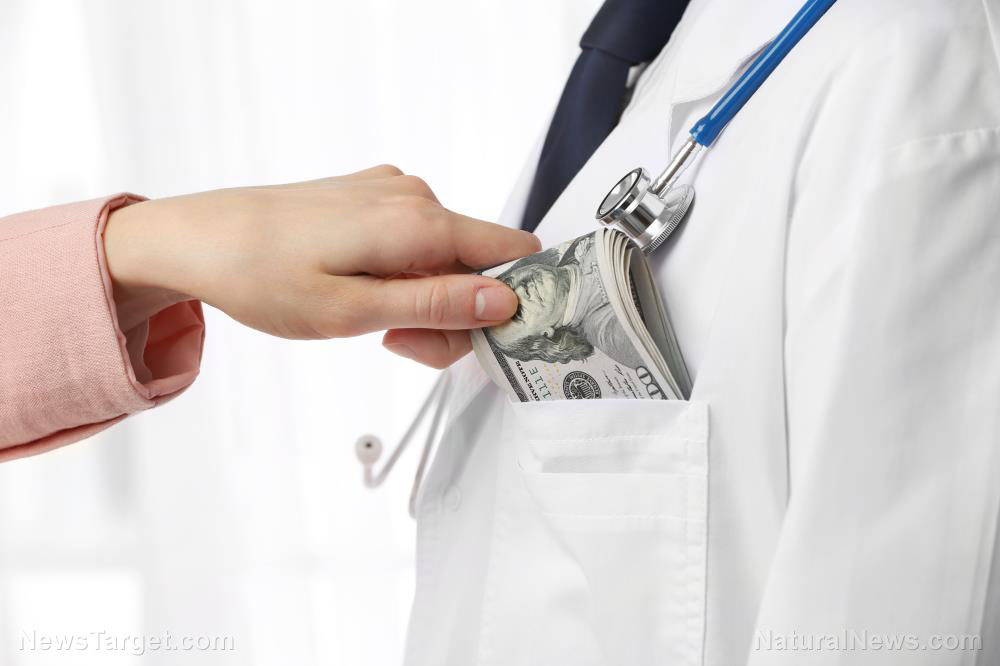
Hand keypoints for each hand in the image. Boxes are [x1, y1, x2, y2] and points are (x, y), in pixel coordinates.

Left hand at [104, 166, 539, 367]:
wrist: (196, 238)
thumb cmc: (262, 276)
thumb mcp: (353, 311)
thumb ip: (436, 305)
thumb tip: (503, 301)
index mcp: (420, 222)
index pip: (513, 255)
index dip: (506, 305)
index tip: (470, 341)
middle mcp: (415, 197)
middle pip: (476, 267)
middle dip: (450, 314)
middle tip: (394, 342)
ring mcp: (392, 193)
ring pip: (444, 259)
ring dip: (421, 299)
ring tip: (365, 320)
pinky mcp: (372, 197)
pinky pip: (414, 243)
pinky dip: (400, 276)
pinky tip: (359, 291)